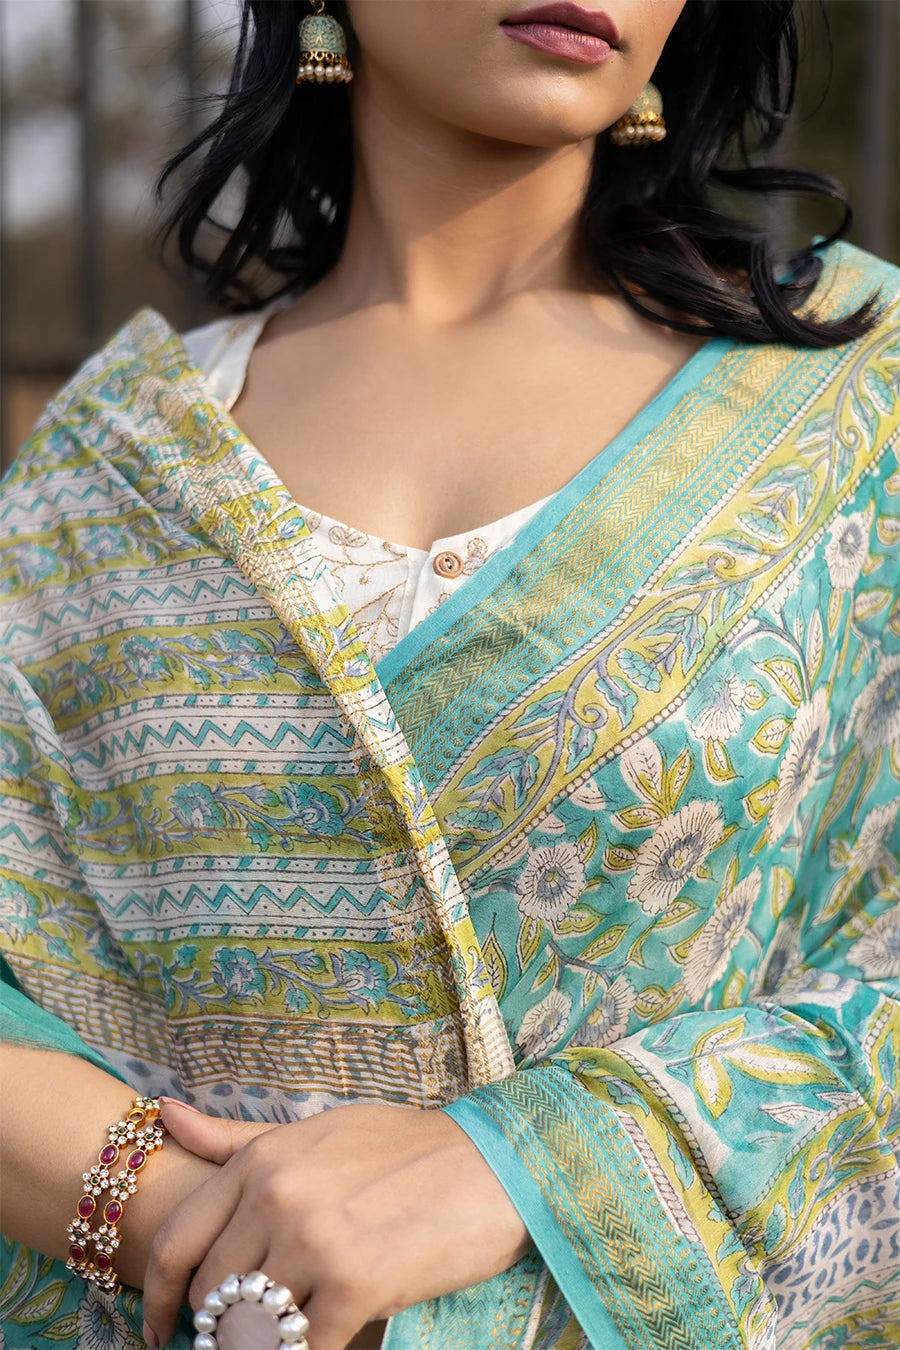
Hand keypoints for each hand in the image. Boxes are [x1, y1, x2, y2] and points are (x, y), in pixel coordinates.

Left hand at [141, 1099, 532, 1349]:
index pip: (176, 1243)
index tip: (160, 1329)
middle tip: (243, 1336)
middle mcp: (278, 1197)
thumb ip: (238, 1138)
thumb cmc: (404, 1147)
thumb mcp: (317, 1128)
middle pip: (210, 1295)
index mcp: (263, 1160)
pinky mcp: (355, 1287)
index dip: (158, 1298)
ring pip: (249, 1330)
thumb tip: (161, 1113)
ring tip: (285, 1334)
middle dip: (219, 1327)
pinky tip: (324, 1339)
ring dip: (261, 1345)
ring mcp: (314, 1243)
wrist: (490, 1164)